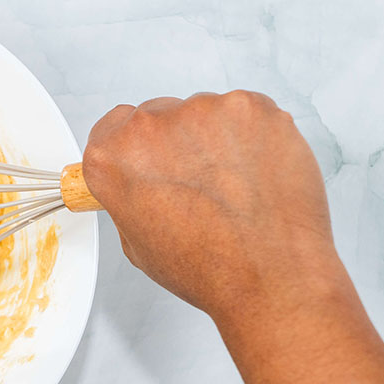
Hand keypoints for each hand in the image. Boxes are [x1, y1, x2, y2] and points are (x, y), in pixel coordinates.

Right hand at [83, 91, 343, 322]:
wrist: (270, 276)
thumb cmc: (209, 268)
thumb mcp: (138, 243)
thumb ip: (130, 198)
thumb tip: (143, 186)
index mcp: (113, 159)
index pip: (113, 128)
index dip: (135, 148)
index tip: (150, 158)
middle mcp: (150, 128)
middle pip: (159, 116)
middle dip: (177, 145)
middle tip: (199, 185)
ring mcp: (201, 112)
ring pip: (205, 114)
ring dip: (215, 141)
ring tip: (233, 187)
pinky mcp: (249, 108)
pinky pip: (245, 114)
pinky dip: (252, 137)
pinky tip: (255, 174)